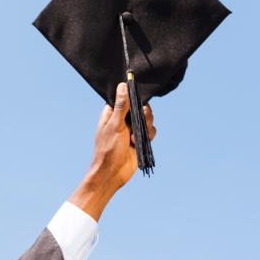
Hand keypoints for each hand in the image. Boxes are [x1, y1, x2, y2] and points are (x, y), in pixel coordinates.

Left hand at [68, 82, 156, 220]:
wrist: (112, 174)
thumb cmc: (108, 149)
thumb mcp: (115, 125)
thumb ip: (121, 106)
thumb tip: (123, 85)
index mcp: (112, 113)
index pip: (125, 97)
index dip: (133, 97)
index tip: (139, 99)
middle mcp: (122, 120)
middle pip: (140, 107)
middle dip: (144, 113)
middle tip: (142, 118)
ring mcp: (131, 130)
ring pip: (147, 119)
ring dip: (147, 126)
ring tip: (138, 136)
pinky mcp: (140, 140)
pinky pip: (151, 132)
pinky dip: (149, 136)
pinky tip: (139, 143)